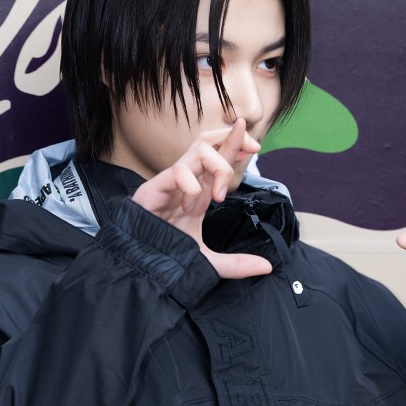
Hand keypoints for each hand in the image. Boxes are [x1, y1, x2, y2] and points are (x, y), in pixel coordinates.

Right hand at [131, 118, 272, 278]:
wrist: (138, 265)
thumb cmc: (166, 256)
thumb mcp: (209, 261)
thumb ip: (237, 264)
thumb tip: (267, 267)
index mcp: (198, 191)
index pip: (218, 158)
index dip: (236, 146)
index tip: (256, 147)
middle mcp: (187, 181)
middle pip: (208, 141)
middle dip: (230, 138)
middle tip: (250, 148)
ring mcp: (171, 182)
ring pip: (198, 149)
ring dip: (217, 167)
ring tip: (217, 197)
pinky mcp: (155, 187)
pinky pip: (178, 171)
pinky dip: (191, 186)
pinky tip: (189, 208)